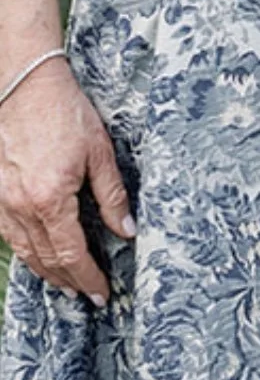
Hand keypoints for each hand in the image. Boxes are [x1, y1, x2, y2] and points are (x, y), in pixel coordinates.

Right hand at [0, 61, 134, 303]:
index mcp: (50, 199)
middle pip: (46, 259)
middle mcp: (21, 206)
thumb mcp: (100, 153)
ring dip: (46, 272)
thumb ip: (113, 197)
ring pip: (24, 251)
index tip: (102, 293)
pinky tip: (38, 255)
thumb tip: (126, 231)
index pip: (72, 254)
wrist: (25, 83)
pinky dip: (25, 251)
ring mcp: (3, 200)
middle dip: (69, 282)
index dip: (88, 278)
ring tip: (66, 285)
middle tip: (88, 295)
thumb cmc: (65, 112)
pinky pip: (8, 234)